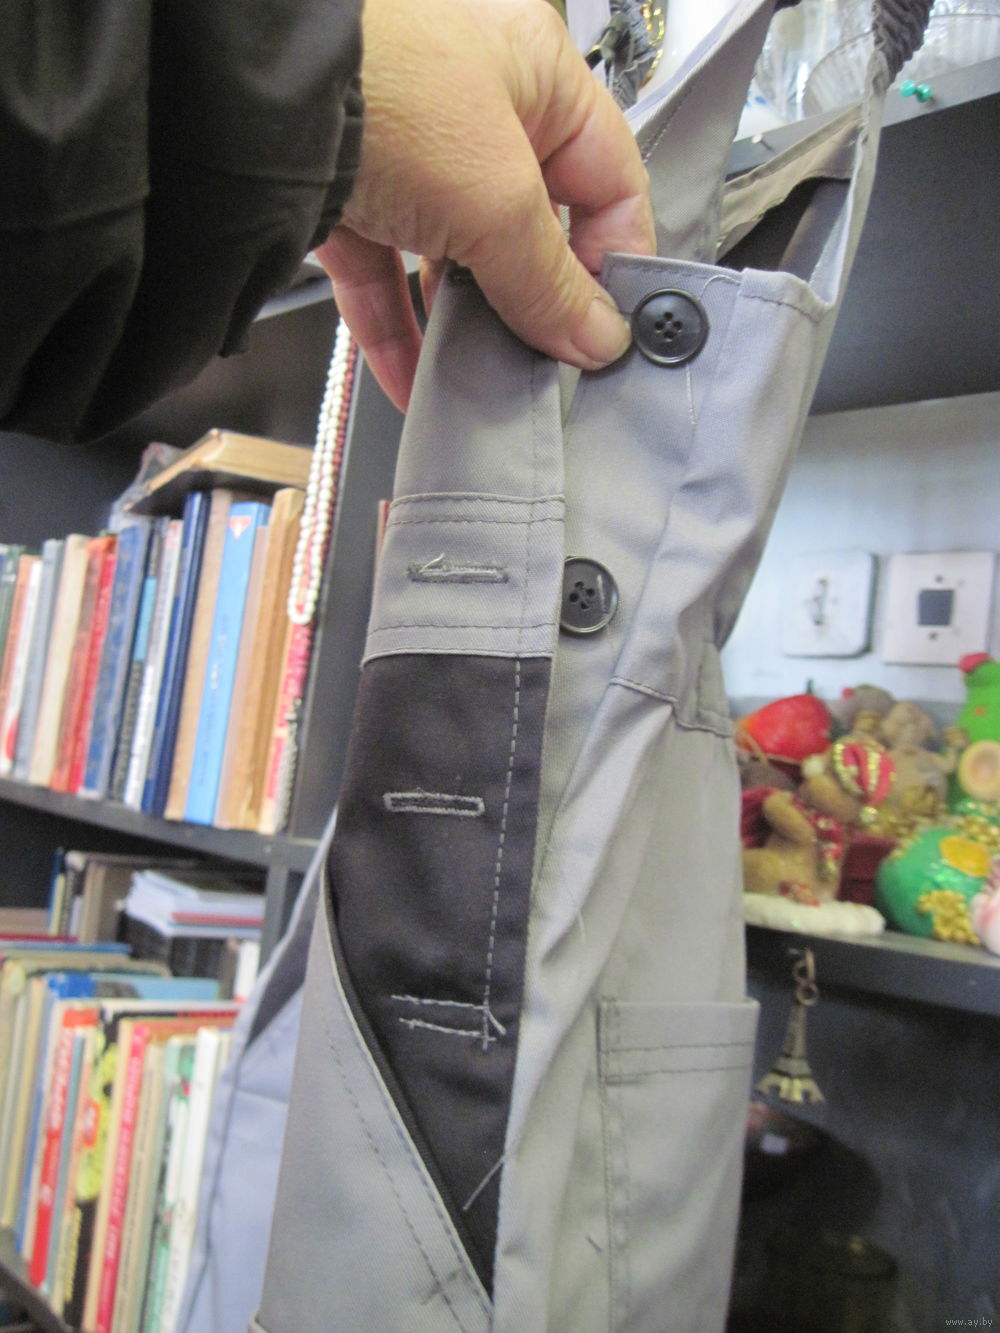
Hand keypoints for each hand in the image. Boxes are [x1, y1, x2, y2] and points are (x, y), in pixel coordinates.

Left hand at [313, 0, 654, 411]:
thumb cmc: (378, 81)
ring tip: (480, 382)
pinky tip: (416, 384)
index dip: (615, 258)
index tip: (609, 330)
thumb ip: (549, 279)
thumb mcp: (494, 195)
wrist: (241, 87)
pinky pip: (384, 278)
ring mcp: (406, 151)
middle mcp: (474, 107)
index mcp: (537, 75)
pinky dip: (400, 333)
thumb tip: (598, 337)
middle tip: (544, 366)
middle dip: (534, 304)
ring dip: (467, 327)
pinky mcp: (345, 193)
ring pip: (454, 259)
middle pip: (528, 228)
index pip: (608, 178)